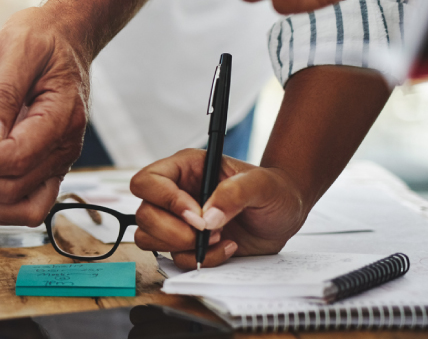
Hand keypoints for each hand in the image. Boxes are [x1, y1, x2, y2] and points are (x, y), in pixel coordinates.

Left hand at [0, 7, 88, 225]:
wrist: (66, 39)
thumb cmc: (44, 40)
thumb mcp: (20, 49)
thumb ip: (3, 93)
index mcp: (63, 117)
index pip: (16, 157)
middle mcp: (66, 147)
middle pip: (14, 188)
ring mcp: (59, 162)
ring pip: (22, 208)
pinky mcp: (48, 167)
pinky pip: (26, 204)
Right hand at [130, 149, 307, 269]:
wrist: (284, 215)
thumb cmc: (273, 190)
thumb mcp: (262, 185)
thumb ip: (235, 193)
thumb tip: (207, 218)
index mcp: (185, 168)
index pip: (147, 181)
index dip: (165, 200)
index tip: (197, 216)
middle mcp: (175, 193)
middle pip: (144, 215)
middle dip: (173, 231)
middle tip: (207, 233)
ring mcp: (177, 221)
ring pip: (148, 239)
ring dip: (182, 246)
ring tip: (218, 238)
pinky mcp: (186, 243)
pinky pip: (176, 259)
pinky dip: (201, 259)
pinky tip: (226, 247)